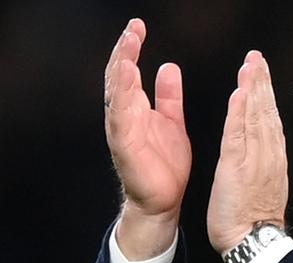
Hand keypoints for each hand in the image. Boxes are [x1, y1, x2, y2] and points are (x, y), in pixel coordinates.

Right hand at [104, 19, 190, 259]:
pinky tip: (128, 77)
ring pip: (116, 93)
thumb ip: (168, 96)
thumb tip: (168, 66)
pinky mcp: (125, 146)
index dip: (132, 49)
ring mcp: (122, 130)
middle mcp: (125, 116)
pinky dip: (123, 96)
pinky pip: (121, 117)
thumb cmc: (165, 164)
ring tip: (129, 45)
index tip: (139, 27)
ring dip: (122, 67)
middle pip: (119, 77)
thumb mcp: (171, 121)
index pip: (129, 72)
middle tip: (133, 29)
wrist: (163, 199)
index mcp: (136, 109)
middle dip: (124, 51)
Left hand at [207, 51, 287, 254]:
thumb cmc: (257, 220)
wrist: (255, 243)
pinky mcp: (237, 168)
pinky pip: (238, 135)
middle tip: (257, 58)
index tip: (262, 75)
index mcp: (273, 160)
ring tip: (250, 65)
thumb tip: (266, 149)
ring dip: (252, 89)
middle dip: (262, 83)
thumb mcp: (267, 187)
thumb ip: (266, 165)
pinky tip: (239, 93)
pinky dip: (239, 113)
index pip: (270, 120)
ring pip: (255, 118)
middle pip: (266, 113)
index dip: (266, 95)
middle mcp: (268, 156)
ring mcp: (255, 160)